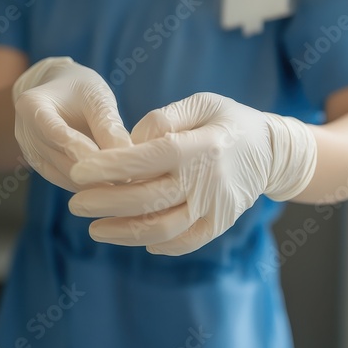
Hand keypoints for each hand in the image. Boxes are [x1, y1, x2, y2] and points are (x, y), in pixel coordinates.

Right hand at [13, 57, 131, 191]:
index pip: (58, 135)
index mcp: (31, 106)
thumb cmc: (80, 87)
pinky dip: (88, 185)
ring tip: (127, 187)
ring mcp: (30, 153)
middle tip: (129, 181)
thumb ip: (108, 124)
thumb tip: (127, 154)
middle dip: (94, 172)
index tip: (116, 165)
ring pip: (64, 175)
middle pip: (61, 160)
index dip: (86, 152)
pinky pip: (65, 180)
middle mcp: (25, 133)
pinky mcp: (42, 167)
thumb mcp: (96, 95)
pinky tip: (114, 188)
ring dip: (94, 184)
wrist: (60, 89)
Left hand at [69, 92, 316, 254]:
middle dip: (106, 203)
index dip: (110, 167)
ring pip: (163, 228)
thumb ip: (165, 118)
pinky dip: (158, 244)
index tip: (77, 172)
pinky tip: (136, 240)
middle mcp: (207, 180)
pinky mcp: (220, 223)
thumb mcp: (203, 103)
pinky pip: (186, 242)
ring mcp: (215, 207)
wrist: (271, 151)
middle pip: (148, 199)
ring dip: (124, 232)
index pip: (147, 159)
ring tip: (95, 230)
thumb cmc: (230, 121)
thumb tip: (130, 141)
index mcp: (200, 145)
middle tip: (76, 204)